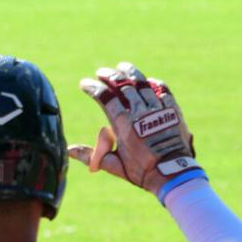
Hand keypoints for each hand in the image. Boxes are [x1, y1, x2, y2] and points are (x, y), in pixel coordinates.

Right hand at [67, 62, 200, 195]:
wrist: (172, 174)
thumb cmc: (142, 172)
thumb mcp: (113, 165)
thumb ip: (91, 155)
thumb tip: (69, 150)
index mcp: (123, 125)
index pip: (105, 98)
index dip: (93, 88)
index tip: (84, 84)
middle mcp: (140, 113)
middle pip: (122, 86)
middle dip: (109, 76)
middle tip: (101, 72)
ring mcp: (157, 110)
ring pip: (142, 83)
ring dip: (130, 73)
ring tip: (121, 67)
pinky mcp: (172, 110)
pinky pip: (162, 90)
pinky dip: (154, 84)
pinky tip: (147, 81)